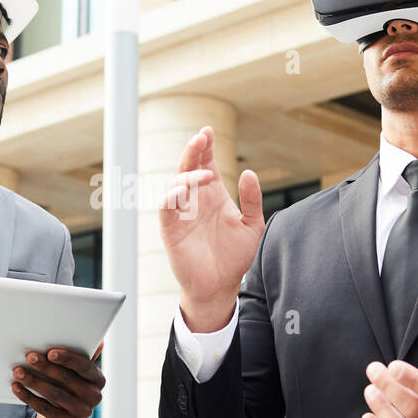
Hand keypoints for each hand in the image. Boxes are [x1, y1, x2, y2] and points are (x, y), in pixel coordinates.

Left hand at [11, 340, 104, 417]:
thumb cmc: (69, 386)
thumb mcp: (77, 373)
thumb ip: (80, 357)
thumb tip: (97, 341)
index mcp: (98, 379)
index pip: (84, 366)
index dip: (67, 358)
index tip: (50, 352)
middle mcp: (94, 396)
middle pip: (66, 378)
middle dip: (45, 367)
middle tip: (29, 357)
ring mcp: (82, 412)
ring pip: (53, 393)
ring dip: (33, 381)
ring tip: (18, 372)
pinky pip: (44, 408)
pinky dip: (28, 396)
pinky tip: (17, 387)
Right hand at [159, 126, 264, 331]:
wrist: (221, 287)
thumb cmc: (235, 257)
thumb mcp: (252, 225)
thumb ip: (252, 199)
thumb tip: (249, 173)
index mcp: (213, 196)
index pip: (205, 163)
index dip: (205, 147)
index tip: (208, 130)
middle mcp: (195, 201)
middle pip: (188, 168)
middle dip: (193, 151)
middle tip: (201, 138)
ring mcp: (181, 214)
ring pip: (175, 184)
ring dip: (188, 175)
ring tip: (205, 175)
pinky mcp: (170, 230)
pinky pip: (165, 208)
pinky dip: (172, 196)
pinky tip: (184, 190)